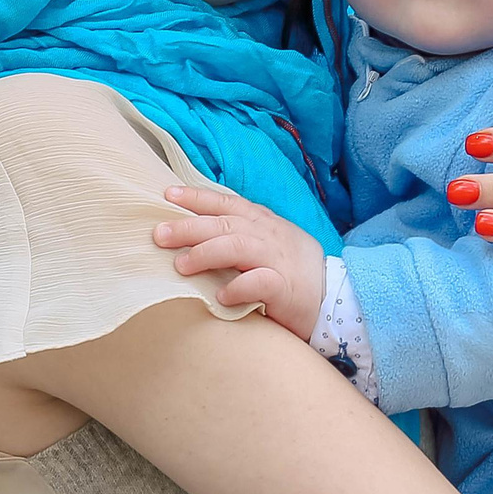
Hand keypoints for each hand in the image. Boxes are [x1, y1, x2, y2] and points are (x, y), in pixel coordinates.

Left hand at [153, 185, 327, 338]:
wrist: (333, 299)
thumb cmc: (292, 272)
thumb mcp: (268, 242)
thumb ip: (239, 234)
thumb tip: (196, 230)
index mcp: (263, 222)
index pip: (226, 203)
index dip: (197, 197)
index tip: (167, 194)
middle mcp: (269, 236)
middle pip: (224, 223)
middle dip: (189, 227)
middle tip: (159, 234)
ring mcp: (278, 260)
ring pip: (238, 246)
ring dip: (207, 253)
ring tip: (181, 265)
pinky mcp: (285, 288)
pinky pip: (259, 283)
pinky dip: (238, 287)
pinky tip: (220, 296)